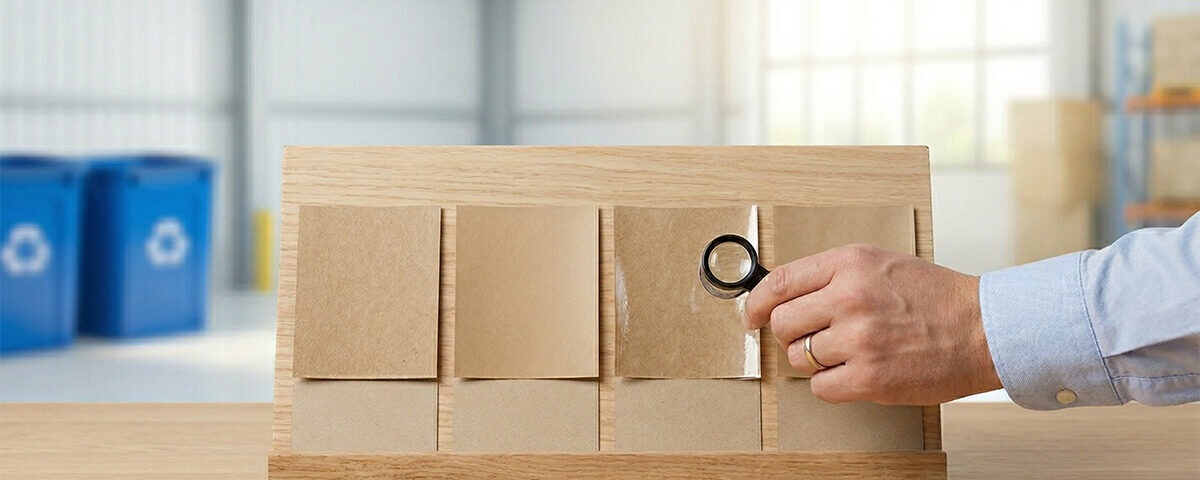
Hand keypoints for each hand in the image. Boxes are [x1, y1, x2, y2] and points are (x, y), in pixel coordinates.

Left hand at [742, 244, 1001, 404]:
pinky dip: (831, 384)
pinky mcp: (868, 378)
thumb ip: (831, 275)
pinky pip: (819, 387)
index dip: (757, 303)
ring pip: (798, 358)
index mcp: (849, 264)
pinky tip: (855, 372)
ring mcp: (858, 340)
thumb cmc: (933, 298)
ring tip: (847, 353)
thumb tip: (780, 296)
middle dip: (793, 334)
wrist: (982, 329)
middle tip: (815, 336)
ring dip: (814, 360)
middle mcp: (849, 298)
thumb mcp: (879, 265)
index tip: (752, 315)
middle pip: (783, 324)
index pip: (779, 282)